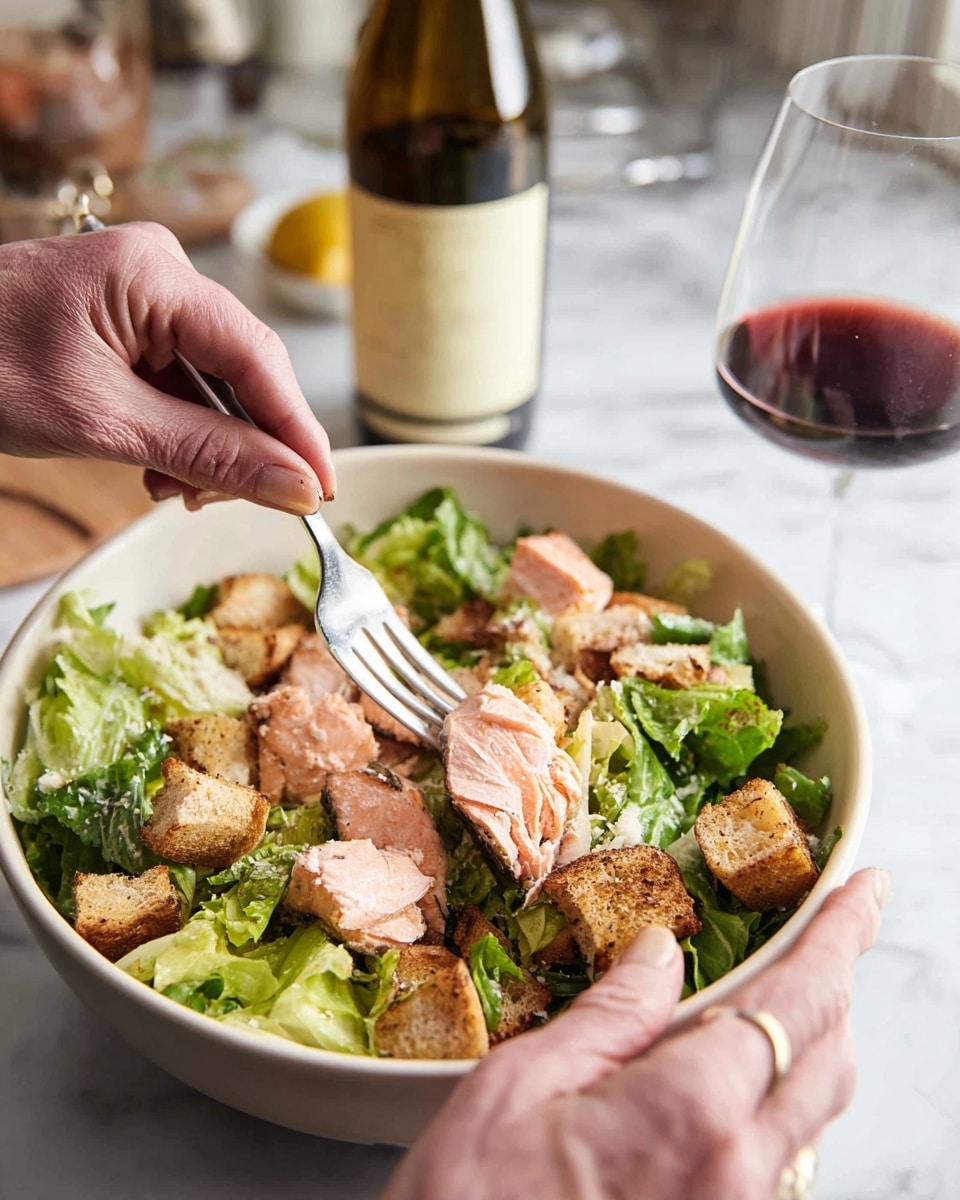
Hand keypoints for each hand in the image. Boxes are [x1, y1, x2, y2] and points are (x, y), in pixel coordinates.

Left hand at [0, 223, 334, 514]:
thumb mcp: (100, 423)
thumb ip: (206, 454)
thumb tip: (294, 486)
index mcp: (156, 273)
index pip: (258, 358)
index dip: (297, 431)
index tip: (322, 491)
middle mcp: (160, 273)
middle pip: (242, 372)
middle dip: (244, 446)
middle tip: (235, 504)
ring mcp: (142, 297)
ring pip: (212, 385)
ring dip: (206, 449)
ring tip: (175, 493)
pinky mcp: (124, 324)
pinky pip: (178, 384)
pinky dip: (177, 434)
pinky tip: (159, 471)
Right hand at [382, 868, 888, 1199]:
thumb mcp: (522, 1086)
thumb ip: (611, 1015)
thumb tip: (660, 952)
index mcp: (692, 1112)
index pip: (798, 999)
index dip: (843, 934)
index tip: (865, 891)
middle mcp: (739, 1173)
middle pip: (829, 1057)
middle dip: (833, 985)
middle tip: (821, 934)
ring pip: (812, 1115)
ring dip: (807, 1046)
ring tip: (770, 998)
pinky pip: (781, 1161)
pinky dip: (775, 1104)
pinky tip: (727, 1084)